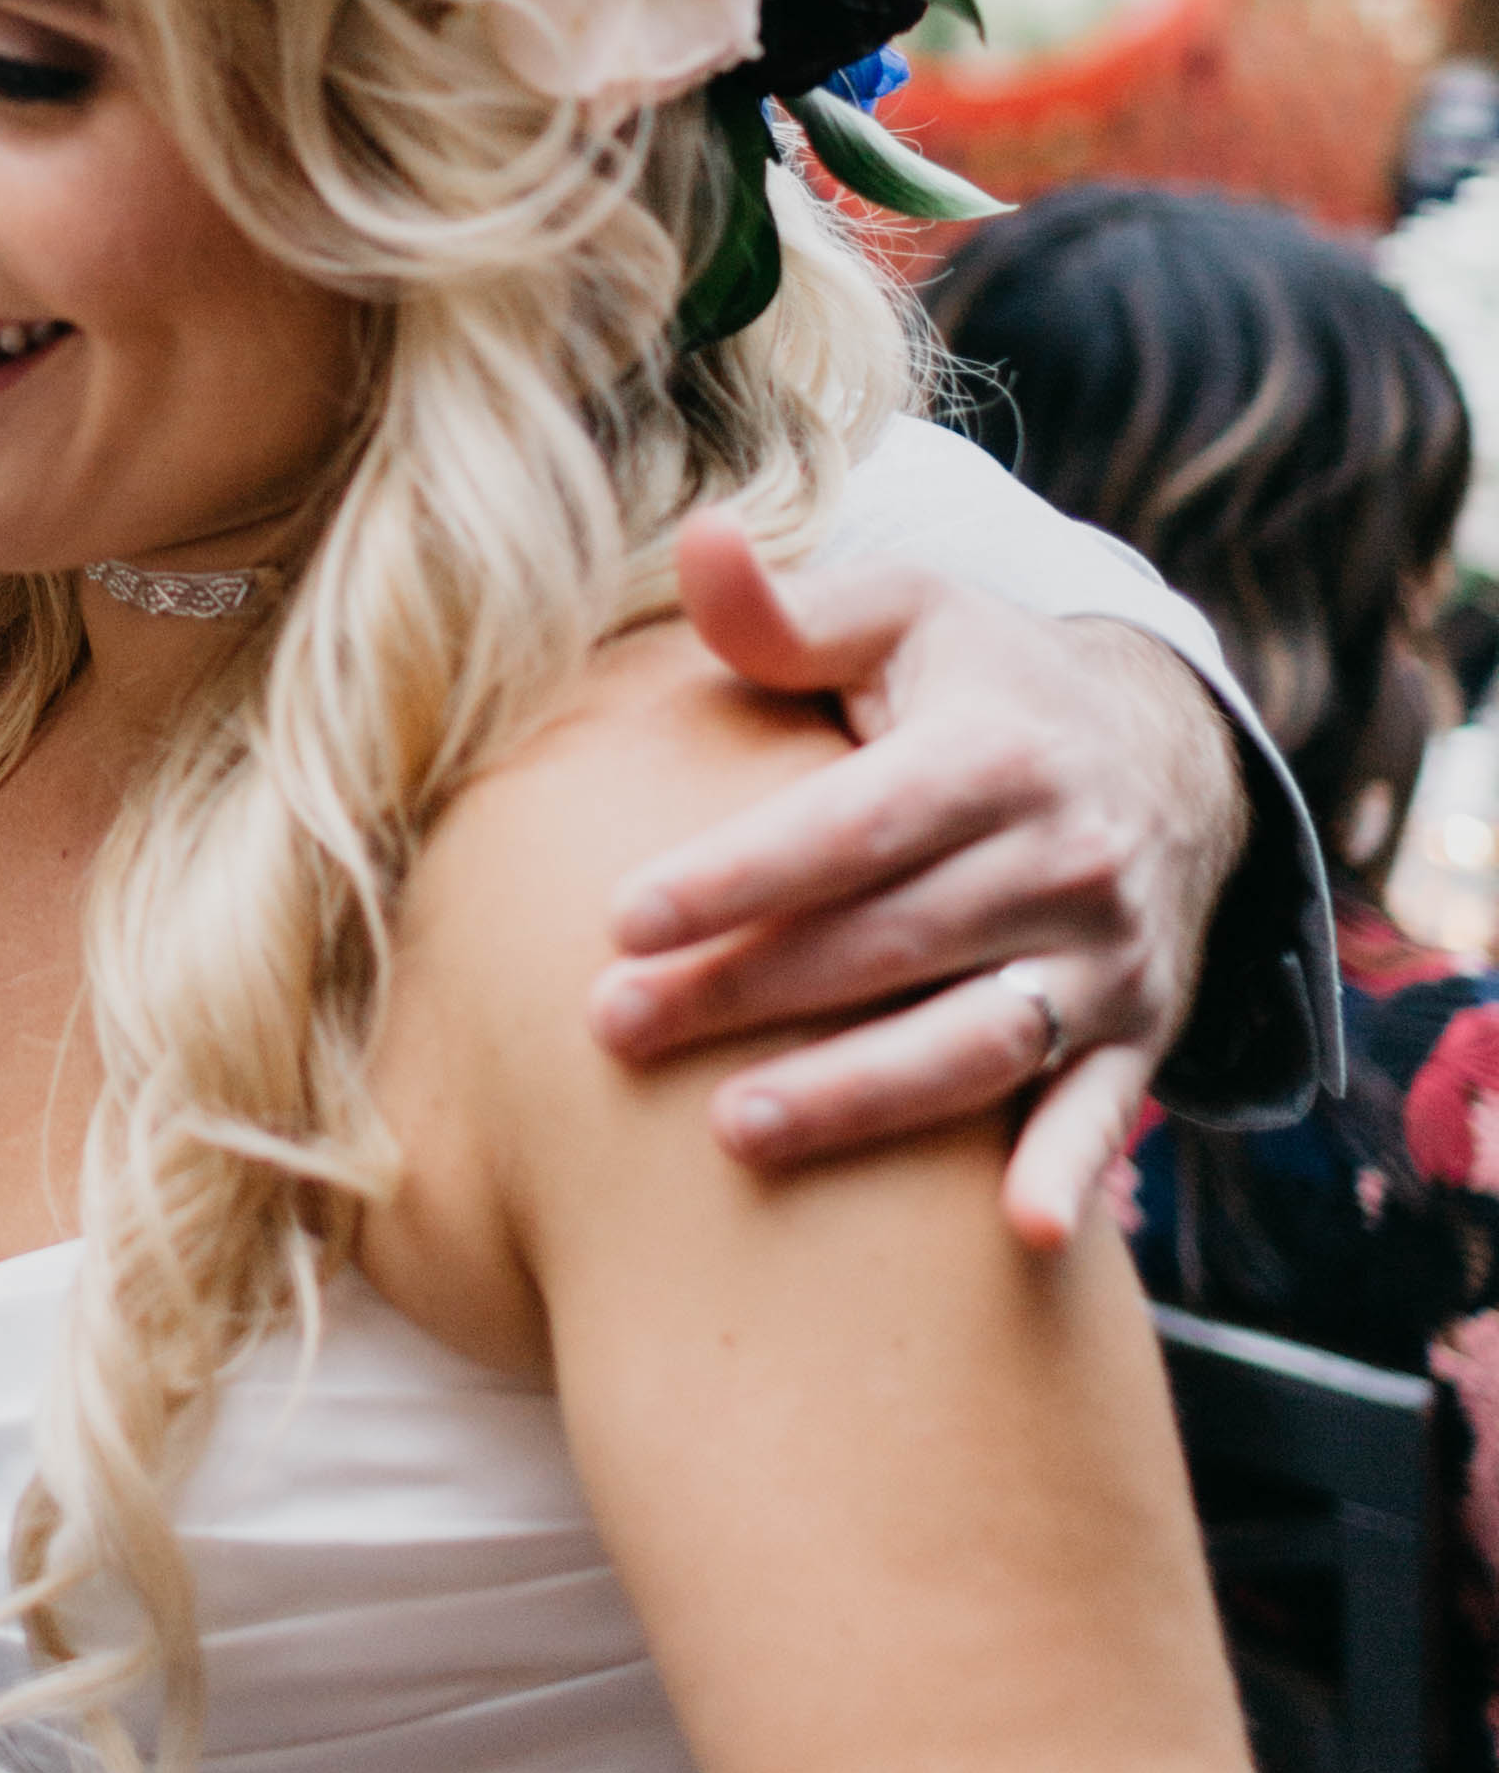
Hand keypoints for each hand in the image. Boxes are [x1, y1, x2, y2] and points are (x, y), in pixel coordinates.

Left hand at [598, 514, 1247, 1251]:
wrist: (1161, 753)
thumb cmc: (978, 681)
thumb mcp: (898, 618)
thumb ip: (785, 609)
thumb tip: (695, 535)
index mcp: (997, 750)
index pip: (851, 824)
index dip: (739, 873)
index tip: (619, 917)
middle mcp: (1067, 856)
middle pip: (889, 942)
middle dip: (748, 991)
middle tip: (612, 1028)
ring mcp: (1109, 955)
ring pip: (977, 1040)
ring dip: (859, 1097)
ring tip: (731, 1132)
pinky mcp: (1138, 1030)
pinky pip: (1101, 1108)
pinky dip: (1068, 1170)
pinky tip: (1019, 1238)